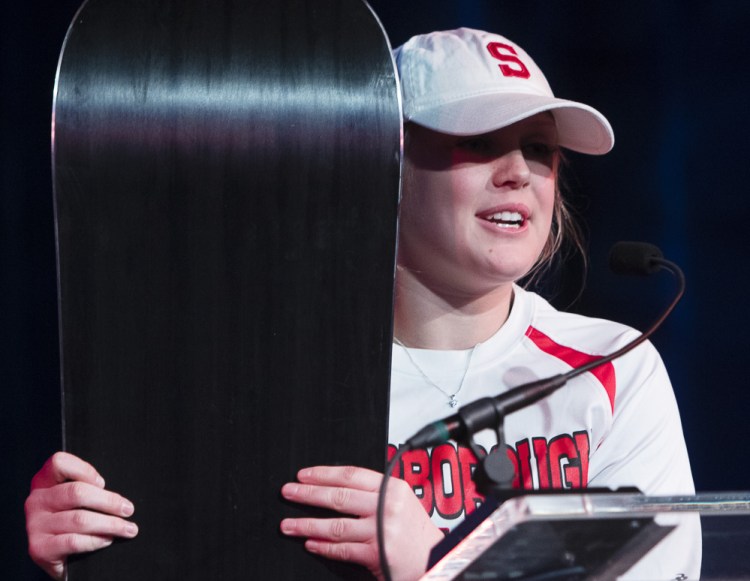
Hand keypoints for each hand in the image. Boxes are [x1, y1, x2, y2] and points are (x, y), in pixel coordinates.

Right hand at [25, 452, 138, 579]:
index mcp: (44, 482)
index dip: (84, 470)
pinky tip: (108, 540)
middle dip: (109, 501)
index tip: (103, 483)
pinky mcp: (39, 549)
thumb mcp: (76, 499)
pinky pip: (73, 541)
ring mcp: (35, 525)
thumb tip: (120, 497)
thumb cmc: (72, 520)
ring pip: (79, 519)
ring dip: (110, 524)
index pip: (59, 463)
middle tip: (128, 509)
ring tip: (128, 528)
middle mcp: (36, 501)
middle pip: (76, 492)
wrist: (56, 557)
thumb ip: (88, 488)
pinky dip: (95, 540)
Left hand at [280, 465, 442, 580]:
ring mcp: (381, 530)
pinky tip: (310, 544)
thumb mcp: (402, 501)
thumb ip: (375, 492)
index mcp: (393, 488)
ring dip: (307, 524)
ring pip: (336, 525)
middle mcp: (386, 506)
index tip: (304, 475)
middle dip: (309, 494)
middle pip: (339, 496)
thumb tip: (337, 487)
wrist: (436, 559)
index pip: (351, 475)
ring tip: (289, 524)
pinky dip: (323, 546)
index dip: (323, 473)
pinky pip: (343, 549)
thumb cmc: (416, 532)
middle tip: (288, 492)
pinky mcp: (376, 554)